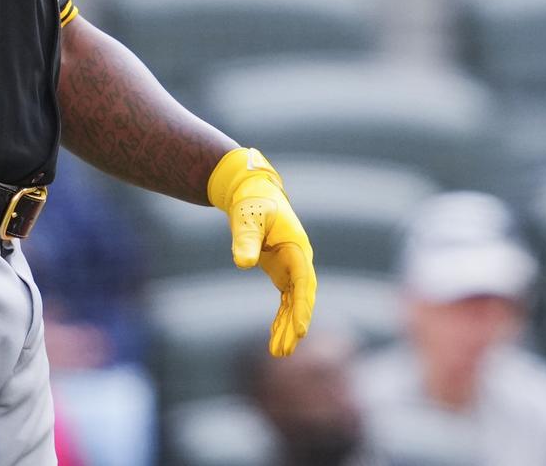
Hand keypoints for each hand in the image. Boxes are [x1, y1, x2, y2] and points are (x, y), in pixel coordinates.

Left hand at [208, 147, 315, 356]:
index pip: (303, 282)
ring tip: (279, 352)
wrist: (253, 194)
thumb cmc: (251, 204)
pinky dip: (282, 318)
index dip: (302, 307)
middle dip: (295, 324)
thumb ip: (245, 240)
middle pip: (302, 298)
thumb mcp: (246, 219)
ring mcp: (292, 267)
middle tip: (285, 350)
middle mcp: (299, 259)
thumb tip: (242, 263)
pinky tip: (276, 337)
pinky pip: (286, 301)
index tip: (300, 331)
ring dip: (288, 327)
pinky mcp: (282, 273)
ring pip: (294, 303)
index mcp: (297, 247)